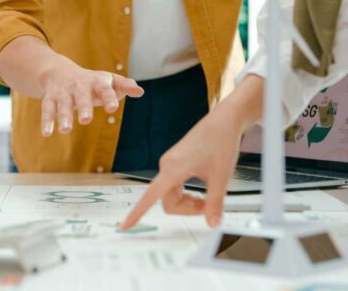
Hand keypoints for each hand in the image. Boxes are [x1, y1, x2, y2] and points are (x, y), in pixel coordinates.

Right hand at [40, 58, 143, 135]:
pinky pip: (47, 109)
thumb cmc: (90, 81)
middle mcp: (79, 86)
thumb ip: (124, 86)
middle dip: (83, 107)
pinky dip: (46, 121)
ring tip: (66, 130)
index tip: (113, 108)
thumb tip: (140, 92)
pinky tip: (47, 134)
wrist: (58, 71)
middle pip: (81, 96)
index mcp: (96, 82)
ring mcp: (63, 92)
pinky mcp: (49, 99)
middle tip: (85, 120)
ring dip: (64, 116)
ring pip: (63, 104)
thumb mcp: (107, 81)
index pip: (105, 90)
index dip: (109, 98)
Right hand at [121, 76, 263, 228]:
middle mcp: (166, 166)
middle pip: (168, 201)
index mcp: (173, 169)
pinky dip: (187, 193)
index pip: (150, 197)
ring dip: (189, 202)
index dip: (136, 213)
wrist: (223, 121)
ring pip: (172, 194)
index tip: (124, 226)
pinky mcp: (175, 162)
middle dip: (187, 209)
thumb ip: (215, 202)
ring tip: (208, 197)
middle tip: (210, 206)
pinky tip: (202, 188)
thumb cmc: (221, 142)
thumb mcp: (221, 176)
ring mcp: (170, 164)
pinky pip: (174, 186)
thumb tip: (212, 223)